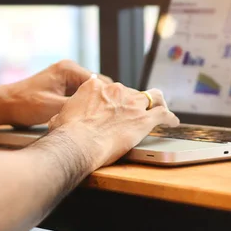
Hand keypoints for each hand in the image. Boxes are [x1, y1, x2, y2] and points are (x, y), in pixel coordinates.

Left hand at [2, 60, 111, 126]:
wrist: (3, 105)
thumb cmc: (25, 104)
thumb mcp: (55, 107)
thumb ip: (78, 105)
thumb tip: (99, 110)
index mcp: (69, 69)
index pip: (99, 83)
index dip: (108, 98)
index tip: (117, 112)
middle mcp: (69, 70)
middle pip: (97, 86)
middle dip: (104, 101)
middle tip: (112, 118)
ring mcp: (65, 78)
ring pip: (90, 92)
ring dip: (94, 104)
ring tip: (103, 120)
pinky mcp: (62, 88)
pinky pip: (80, 96)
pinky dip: (85, 105)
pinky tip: (89, 118)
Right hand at [48, 78, 179, 168]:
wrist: (78, 143)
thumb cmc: (66, 134)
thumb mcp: (60, 117)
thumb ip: (67, 114)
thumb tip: (57, 120)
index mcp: (95, 88)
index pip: (110, 88)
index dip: (115, 98)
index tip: (116, 105)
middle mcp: (116, 90)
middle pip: (131, 92)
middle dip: (135, 102)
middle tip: (137, 112)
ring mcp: (132, 103)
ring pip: (153, 97)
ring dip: (158, 103)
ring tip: (162, 109)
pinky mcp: (144, 119)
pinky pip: (163, 114)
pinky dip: (170, 118)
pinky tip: (173, 122)